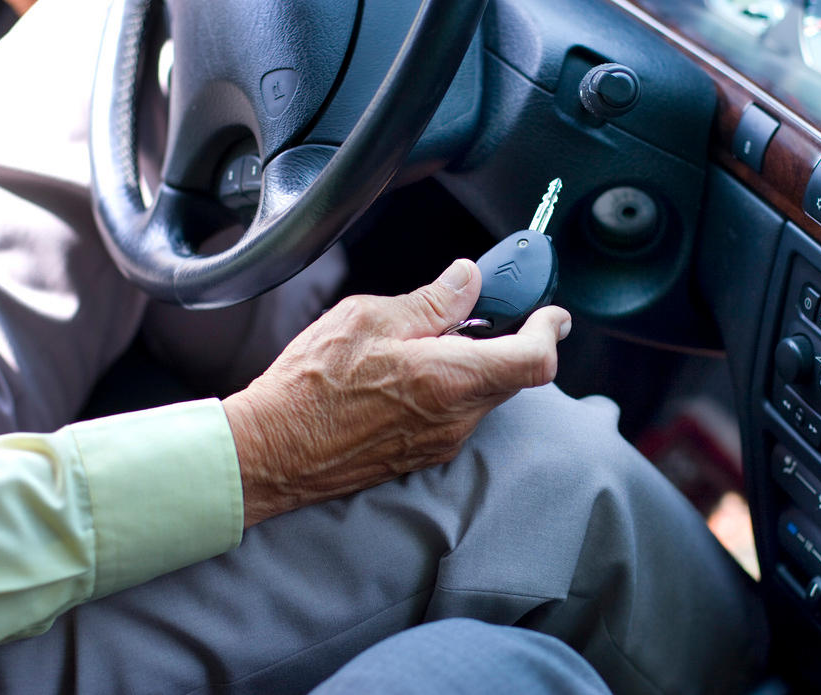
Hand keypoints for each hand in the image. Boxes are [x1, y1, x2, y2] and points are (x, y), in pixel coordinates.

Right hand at [223, 259, 570, 526]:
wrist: (270, 453)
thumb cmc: (311, 386)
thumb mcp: (369, 319)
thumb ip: (430, 302)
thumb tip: (467, 281)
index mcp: (451, 379)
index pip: (535, 360)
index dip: (550, 331)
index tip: (550, 314)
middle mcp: (455, 419)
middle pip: (511, 376)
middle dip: (507, 340)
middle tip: (480, 311)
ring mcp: (439, 443)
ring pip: (482, 396)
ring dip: (473, 365)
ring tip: (427, 341)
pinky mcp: (420, 456)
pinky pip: (456, 416)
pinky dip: (452, 388)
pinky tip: (410, 374)